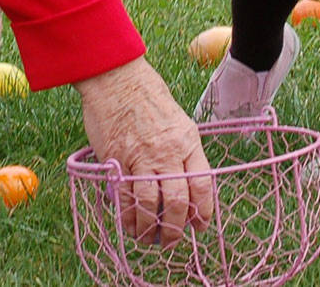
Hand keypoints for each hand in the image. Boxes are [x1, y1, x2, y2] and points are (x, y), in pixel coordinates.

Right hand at [76, 58, 215, 243]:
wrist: (117, 79)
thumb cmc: (148, 96)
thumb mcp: (178, 121)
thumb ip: (184, 152)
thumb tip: (186, 184)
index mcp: (187, 142)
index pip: (202, 185)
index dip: (203, 212)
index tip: (199, 225)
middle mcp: (167, 152)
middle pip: (177, 202)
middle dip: (176, 228)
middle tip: (171, 240)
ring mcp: (140, 157)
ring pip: (150, 204)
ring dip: (150, 228)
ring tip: (148, 238)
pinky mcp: (117, 160)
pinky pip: (124, 196)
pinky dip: (128, 216)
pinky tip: (129, 224)